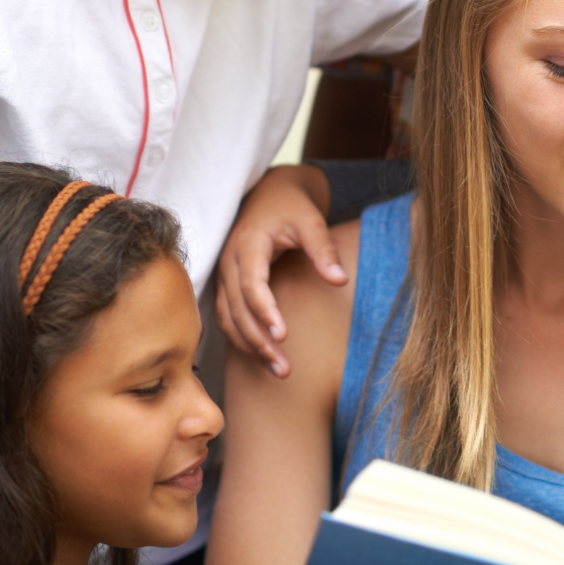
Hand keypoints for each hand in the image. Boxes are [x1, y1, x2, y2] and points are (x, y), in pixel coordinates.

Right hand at [215, 165, 344, 376]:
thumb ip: (324, 249)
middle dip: (258, 341)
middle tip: (284, 368)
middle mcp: (229, 261)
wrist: (270, 194)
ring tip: (278, 370)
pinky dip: (242, 338)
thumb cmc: (291, 206)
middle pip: (236, 309)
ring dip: (249, 346)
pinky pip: (227, 317)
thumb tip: (340, 281)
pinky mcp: (226, 285)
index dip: (265, 311)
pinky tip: (262, 357)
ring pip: (228, 318)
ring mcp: (224, 274)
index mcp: (248, 243)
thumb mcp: (311, 220)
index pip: (251, 283)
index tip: (283, 336)